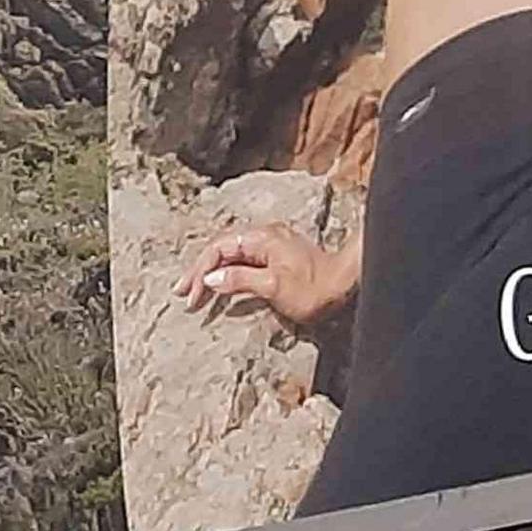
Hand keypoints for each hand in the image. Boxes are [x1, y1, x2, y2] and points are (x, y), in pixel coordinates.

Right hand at [176, 220, 349, 333]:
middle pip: (221, 249)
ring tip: (196, 292)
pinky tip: (221, 286)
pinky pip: (244, 262)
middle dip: (200, 271)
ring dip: (213, 273)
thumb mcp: (274, 287)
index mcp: (261, 238)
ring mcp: (271, 246)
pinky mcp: (277, 258)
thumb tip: (211, 278)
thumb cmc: (315, 289)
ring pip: (231, 255)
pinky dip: (228, 274)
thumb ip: (240, 280)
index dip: (200, 271)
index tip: (190, 294)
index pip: (218, 249)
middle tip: (183, 293)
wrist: (347, 286)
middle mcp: (264, 236)